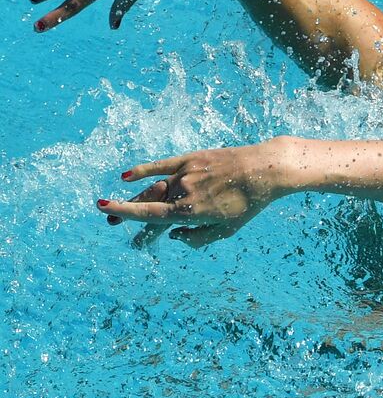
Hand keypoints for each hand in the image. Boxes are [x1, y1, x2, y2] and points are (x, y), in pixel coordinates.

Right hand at [98, 139, 291, 246]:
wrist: (264, 169)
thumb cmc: (248, 204)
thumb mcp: (226, 230)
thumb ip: (196, 238)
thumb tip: (174, 235)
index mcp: (189, 212)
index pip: (148, 215)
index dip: (124, 214)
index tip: (103, 210)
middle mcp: (183, 191)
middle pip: (148, 205)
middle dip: (128, 214)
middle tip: (111, 224)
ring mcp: (185, 173)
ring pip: (154, 188)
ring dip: (136, 198)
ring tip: (120, 206)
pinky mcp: (191, 159)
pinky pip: (161, 165)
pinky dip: (143, 170)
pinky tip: (126, 176)